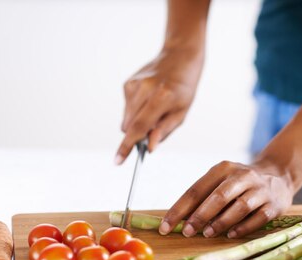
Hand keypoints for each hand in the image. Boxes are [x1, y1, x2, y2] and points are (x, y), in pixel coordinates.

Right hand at [116, 47, 203, 163]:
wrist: (179, 57)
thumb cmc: (184, 89)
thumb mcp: (181, 113)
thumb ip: (164, 131)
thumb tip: (150, 148)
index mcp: (162, 98)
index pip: (139, 127)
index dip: (127, 146)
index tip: (117, 161)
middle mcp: (144, 90)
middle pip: (129, 126)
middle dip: (136, 135)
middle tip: (153, 130)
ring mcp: (134, 85)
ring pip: (126, 119)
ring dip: (137, 122)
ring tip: (154, 109)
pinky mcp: (127, 83)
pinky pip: (127, 108)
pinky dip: (136, 110)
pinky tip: (148, 100)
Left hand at [160, 160, 294, 237]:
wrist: (279, 176)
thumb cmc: (239, 185)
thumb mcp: (221, 183)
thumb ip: (202, 199)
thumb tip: (178, 221)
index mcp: (223, 169)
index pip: (196, 190)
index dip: (179, 209)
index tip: (165, 227)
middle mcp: (243, 176)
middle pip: (219, 196)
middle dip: (200, 215)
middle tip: (187, 232)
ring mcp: (261, 190)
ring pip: (240, 206)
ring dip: (222, 222)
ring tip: (208, 234)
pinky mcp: (274, 204)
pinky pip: (258, 217)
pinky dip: (243, 227)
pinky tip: (231, 235)